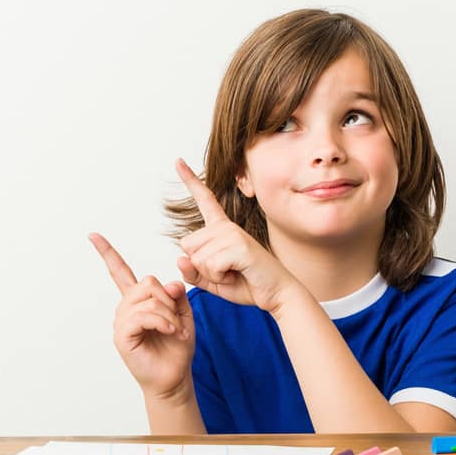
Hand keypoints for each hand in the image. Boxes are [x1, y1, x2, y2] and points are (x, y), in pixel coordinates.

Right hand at [89, 232, 194, 401]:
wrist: (174, 376)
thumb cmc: (177, 347)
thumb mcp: (184, 313)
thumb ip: (176, 294)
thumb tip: (171, 282)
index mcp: (138, 300)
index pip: (120, 271)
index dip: (107, 252)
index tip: (92, 235)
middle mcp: (126, 308)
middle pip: (147, 282)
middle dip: (169, 298)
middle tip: (178, 319)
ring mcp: (122, 322)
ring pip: (147, 300)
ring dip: (168, 315)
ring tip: (176, 330)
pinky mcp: (122, 336)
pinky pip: (142, 316)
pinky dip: (162, 322)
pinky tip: (170, 332)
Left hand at [174, 158, 294, 313]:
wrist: (277, 293)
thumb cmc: (247, 284)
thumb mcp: (212, 281)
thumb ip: (194, 272)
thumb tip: (179, 258)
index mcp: (221, 229)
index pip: (204, 200)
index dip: (190, 180)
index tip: (178, 161)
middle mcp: (226, 226)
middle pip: (187, 245)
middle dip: (200, 266)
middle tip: (226, 270)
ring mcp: (233, 233)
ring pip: (198, 258)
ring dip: (212, 274)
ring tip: (234, 272)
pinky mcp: (240, 245)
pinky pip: (211, 266)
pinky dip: (220, 278)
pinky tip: (237, 274)